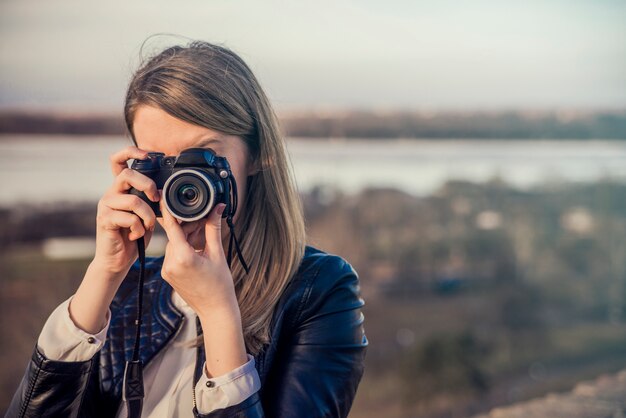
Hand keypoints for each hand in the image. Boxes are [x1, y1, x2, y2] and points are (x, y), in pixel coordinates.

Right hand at [92, 146, 159, 278]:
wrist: (118, 259)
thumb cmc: (135, 235)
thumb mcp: (147, 213)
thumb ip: (151, 200)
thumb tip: (165, 191)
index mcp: (121, 188)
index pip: (118, 160)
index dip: (131, 151)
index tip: (149, 155)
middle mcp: (111, 193)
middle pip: (127, 174)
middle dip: (147, 185)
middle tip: (156, 199)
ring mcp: (106, 205)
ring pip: (133, 200)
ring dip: (148, 216)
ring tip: (147, 227)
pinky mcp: (104, 220)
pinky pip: (128, 218)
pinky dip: (138, 228)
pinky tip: (136, 235)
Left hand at [157, 200, 237, 317]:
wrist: (215, 309)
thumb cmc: (220, 284)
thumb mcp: (217, 253)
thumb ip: (213, 229)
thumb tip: (217, 208)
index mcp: (183, 257)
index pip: (172, 227)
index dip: (167, 209)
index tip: (164, 195)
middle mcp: (171, 263)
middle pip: (175, 234)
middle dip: (188, 226)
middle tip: (205, 221)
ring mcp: (167, 270)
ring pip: (173, 243)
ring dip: (185, 236)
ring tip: (202, 237)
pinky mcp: (167, 274)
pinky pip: (172, 253)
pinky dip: (182, 247)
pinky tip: (196, 248)